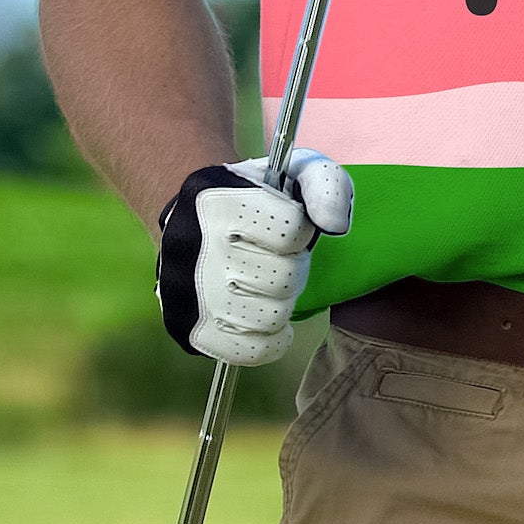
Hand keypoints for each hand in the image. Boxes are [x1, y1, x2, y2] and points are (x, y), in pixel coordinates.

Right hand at [155, 149, 353, 364]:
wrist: (193, 217)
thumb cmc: (257, 195)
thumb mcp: (296, 171)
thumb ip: (327, 186)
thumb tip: (335, 226)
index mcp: (220, 203)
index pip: (292, 231)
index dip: (301, 230)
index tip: (289, 226)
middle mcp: (197, 250)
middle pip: (283, 279)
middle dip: (293, 267)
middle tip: (279, 258)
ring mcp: (188, 296)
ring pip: (270, 317)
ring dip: (281, 301)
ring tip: (269, 284)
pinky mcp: (189, 331)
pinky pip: (250, 352)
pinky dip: (270, 339)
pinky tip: (267, 316)